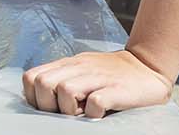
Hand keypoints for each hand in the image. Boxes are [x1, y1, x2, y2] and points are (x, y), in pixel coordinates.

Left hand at [22, 50, 172, 117]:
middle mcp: (79, 67)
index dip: (33, 97)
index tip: (48, 108)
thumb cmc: (111, 74)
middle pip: (42, 83)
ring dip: (69, 109)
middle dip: (47, 104)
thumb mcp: (82, 70)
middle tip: (64, 113)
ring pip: (64, 90)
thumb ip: (62, 78)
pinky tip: (99, 113)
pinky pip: (95, 102)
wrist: (147, 67)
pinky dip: (93, 113)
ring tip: (82, 113)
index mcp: (68, 65)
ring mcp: (98, 77)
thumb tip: (39, 99)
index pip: (31, 77)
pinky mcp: (116, 90)